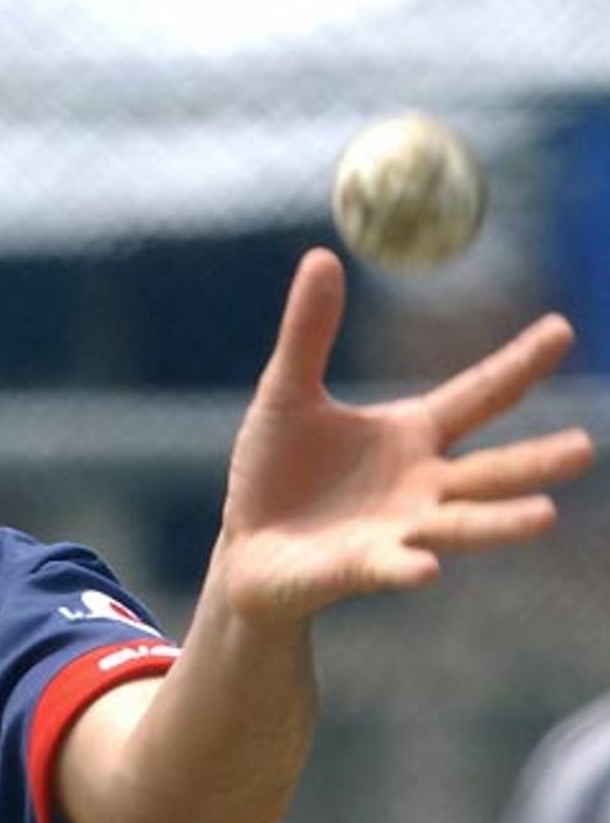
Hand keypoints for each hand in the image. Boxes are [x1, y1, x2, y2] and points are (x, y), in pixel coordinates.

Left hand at [215, 247, 594, 623]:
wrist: (246, 545)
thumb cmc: (274, 471)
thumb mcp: (286, 392)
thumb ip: (308, 333)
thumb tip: (321, 254)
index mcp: (411, 435)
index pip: (478, 396)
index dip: (518, 364)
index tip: (563, 328)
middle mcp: (420, 486)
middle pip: (488, 471)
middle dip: (536, 461)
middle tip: (585, 445)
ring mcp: (397, 532)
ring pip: (459, 526)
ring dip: (498, 522)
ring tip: (546, 515)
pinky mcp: (359, 568)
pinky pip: (390, 568)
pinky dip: (409, 567)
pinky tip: (427, 566)